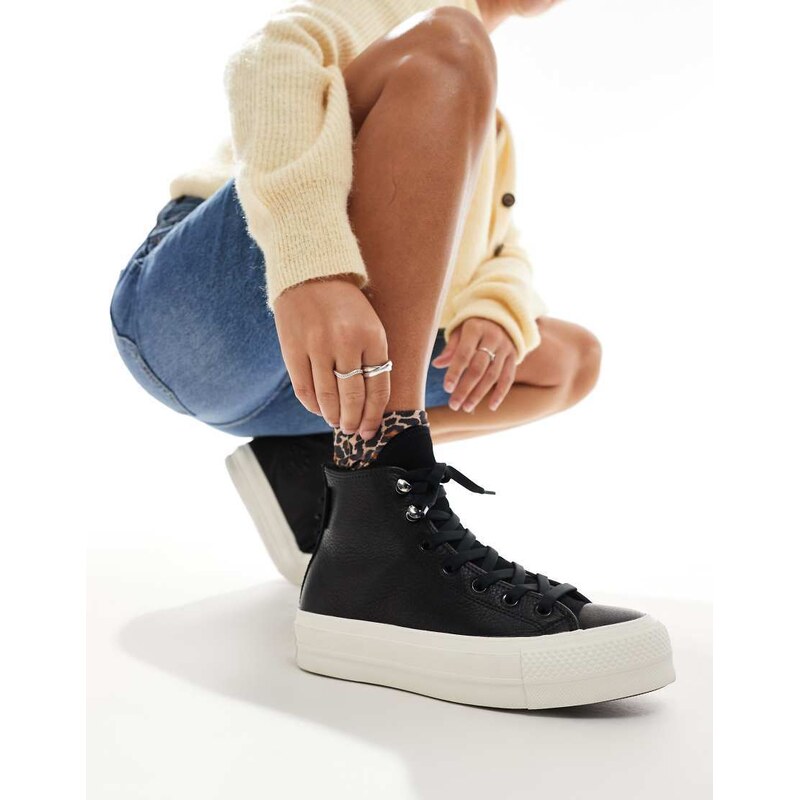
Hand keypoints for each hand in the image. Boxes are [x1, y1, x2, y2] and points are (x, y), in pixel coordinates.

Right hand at [274, 278, 389, 438]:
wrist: (310, 272)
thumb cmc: (346, 305)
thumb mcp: (370, 324)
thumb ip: (372, 359)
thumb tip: (369, 404)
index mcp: (373, 336)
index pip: (378, 388)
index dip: (374, 415)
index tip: (370, 429)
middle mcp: (346, 342)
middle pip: (352, 397)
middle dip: (353, 421)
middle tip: (352, 431)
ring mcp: (317, 345)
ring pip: (327, 397)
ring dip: (332, 416)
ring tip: (336, 422)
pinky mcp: (293, 348)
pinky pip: (304, 388)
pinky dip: (312, 405)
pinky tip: (318, 409)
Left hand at [432, 318, 516, 411]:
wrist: (500, 318)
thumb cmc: (472, 328)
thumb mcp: (459, 331)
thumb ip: (450, 348)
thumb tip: (436, 364)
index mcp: (475, 329)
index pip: (464, 354)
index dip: (455, 372)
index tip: (447, 389)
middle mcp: (493, 337)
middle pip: (478, 368)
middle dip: (465, 388)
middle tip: (454, 405)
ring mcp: (505, 348)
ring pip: (493, 375)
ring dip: (479, 394)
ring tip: (466, 407)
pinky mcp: (514, 356)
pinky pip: (508, 378)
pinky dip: (500, 393)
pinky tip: (491, 407)